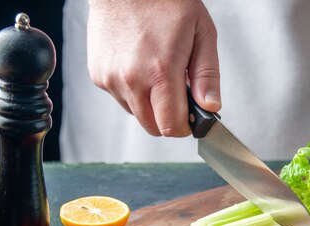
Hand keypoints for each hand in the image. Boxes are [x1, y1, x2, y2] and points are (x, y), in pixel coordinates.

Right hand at [87, 0, 219, 136]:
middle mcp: (131, 80)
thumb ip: (208, 75)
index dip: (186, 126)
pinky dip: (132, 91)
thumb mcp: (201, 33)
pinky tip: (139, 66)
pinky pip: (120, 99)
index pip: (171, 127)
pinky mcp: (98, 76)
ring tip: (156, 72)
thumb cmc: (165, 1)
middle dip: (168, 118)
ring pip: (136, 114)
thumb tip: (211, 107)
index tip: (191, 116)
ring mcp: (111, 79)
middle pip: (153, 128)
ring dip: (150, 105)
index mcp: (160, 72)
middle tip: (177, 93)